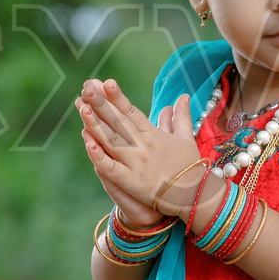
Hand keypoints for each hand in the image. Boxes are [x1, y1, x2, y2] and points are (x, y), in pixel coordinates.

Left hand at [76, 78, 204, 220]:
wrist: (196, 197)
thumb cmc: (190, 168)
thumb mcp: (186, 138)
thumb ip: (181, 117)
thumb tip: (184, 96)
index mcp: (153, 135)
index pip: (132, 112)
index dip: (118, 97)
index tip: (106, 82)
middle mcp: (143, 146)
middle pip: (118, 122)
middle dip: (101, 104)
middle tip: (86, 87)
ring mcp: (136, 164)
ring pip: (111, 141)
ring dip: (95, 123)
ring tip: (81, 106)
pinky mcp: (132, 182)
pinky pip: (112, 168)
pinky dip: (100, 156)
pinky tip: (88, 142)